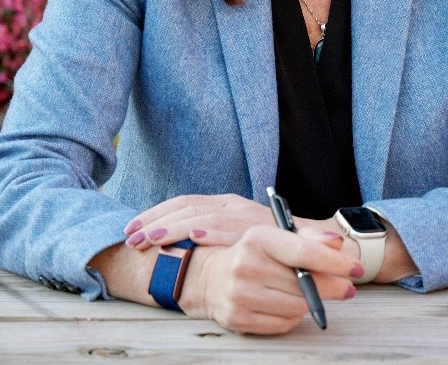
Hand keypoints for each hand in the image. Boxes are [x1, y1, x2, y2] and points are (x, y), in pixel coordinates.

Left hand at [123, 193, 274, 249]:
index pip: (182, 203)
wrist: (318, 244)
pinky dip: (211, 231)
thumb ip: (213, 234)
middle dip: (154, 221)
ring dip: (173, 228)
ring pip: (201, 217)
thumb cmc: (272, 244)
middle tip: (130, 237)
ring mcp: (244, 217)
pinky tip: (192, 237)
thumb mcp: (238, 234)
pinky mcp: (258, 230)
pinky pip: (230, 228)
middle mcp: (231, 205)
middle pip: (185, 207)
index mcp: (223, 204)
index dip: (155, 214)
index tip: (131, 228)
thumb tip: (176, 244)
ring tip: (149, 240)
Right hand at [181, 226, 361, 334]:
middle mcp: (245, 265)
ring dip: (309, 302)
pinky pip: (283, 324)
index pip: (303, 252)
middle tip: (346, 288)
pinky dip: (292, 316)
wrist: (211, 277)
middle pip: (304, 284)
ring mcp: (239, 294)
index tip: (357, 269)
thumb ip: (310, 238)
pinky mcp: (238, 318)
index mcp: (257, 238)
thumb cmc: (254, 254)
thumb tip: (337, 244)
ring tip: (305, 293)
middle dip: (331, 286)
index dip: (335, 262)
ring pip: (296, 307)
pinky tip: (286, 305)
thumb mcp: (277, 237)